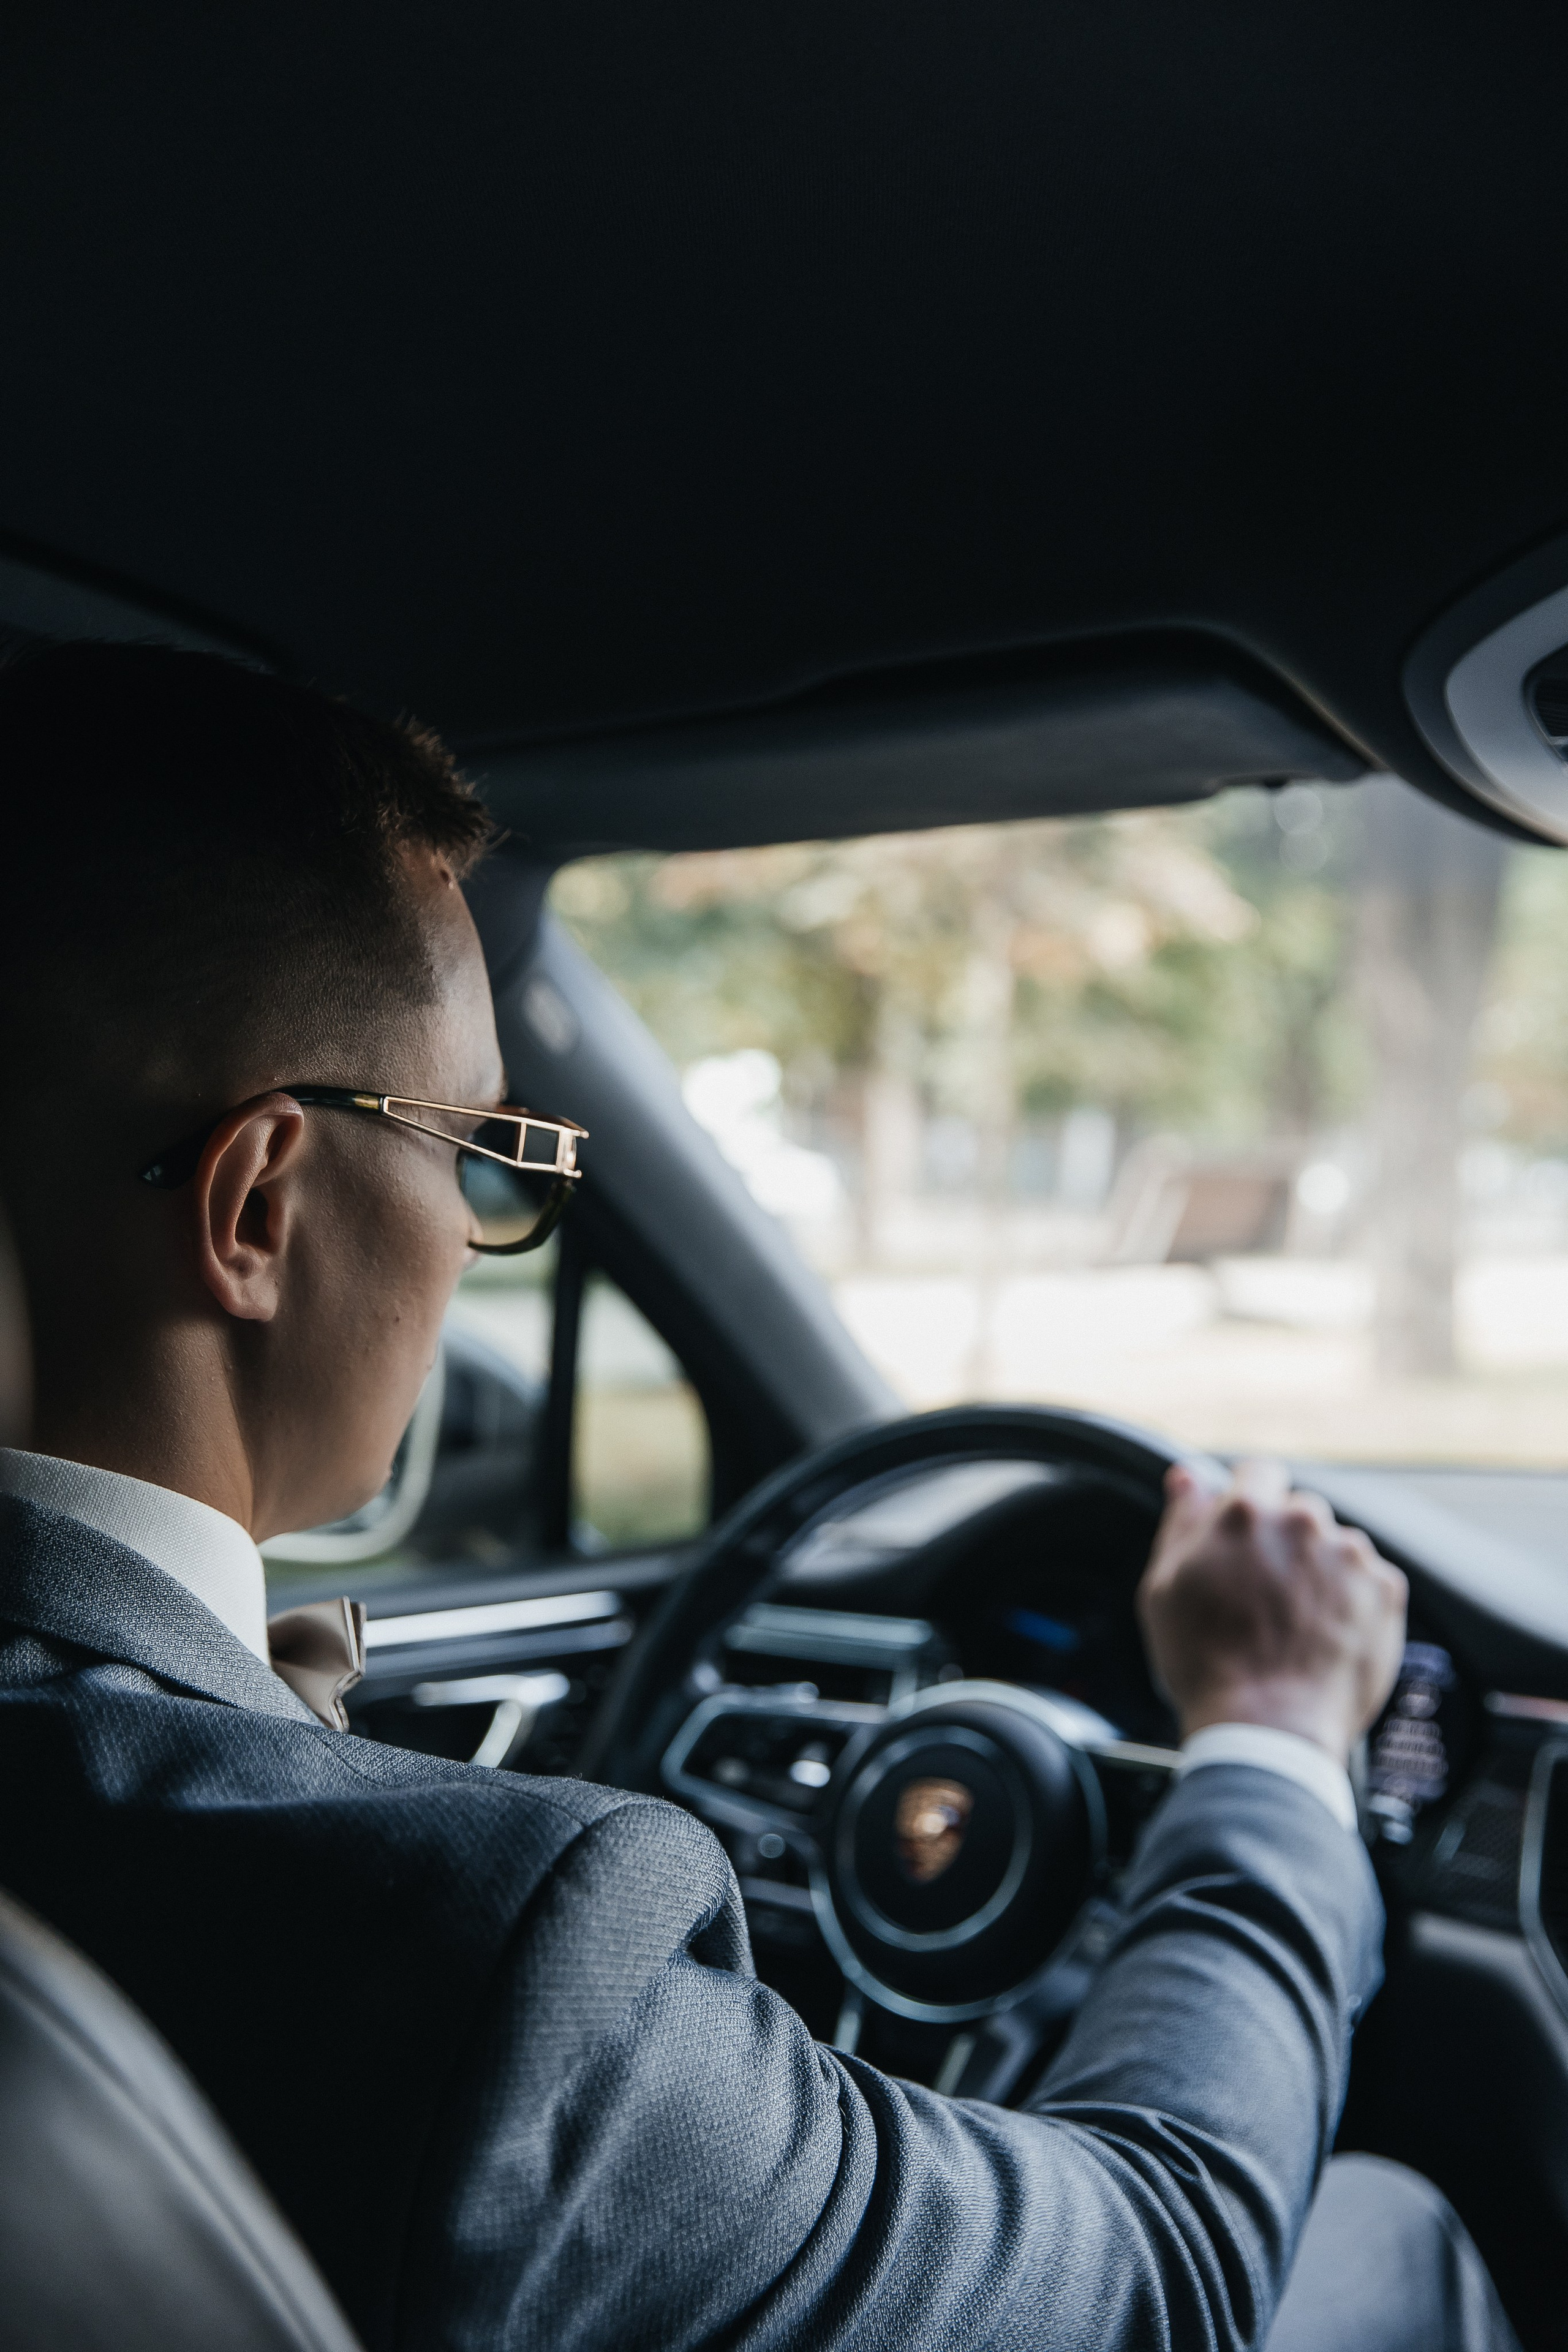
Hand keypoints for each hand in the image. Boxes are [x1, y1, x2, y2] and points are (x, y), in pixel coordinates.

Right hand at [1136, 1459, 1407, 1763]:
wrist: (1269, 1728)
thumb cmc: (1206, 1662)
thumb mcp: (1165, 1588)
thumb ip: (1181, 1522)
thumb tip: (1187, 1477)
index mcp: (1247, 1513)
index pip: (1258, 1473)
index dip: (1249, 1501)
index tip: (1246, 1536)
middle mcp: (1304, 1522)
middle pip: (1298, 1511)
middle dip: (1283, 1541)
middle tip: (1264, 1594)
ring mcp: (1351, 1556)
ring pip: (1334, 1545)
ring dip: (1319, 1569)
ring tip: (1297, 1623)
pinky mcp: (1386, 1591)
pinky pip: (1368, 1578)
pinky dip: (1351, 1599)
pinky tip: (1325, 1634)